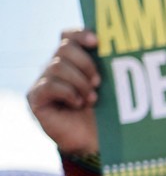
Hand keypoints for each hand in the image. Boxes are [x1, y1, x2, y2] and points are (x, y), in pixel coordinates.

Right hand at [26, 29, 100, 154]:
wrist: (94, 141)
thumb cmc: (104, 114)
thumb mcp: (110, 88)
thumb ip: (107, 68)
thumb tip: (118, 49)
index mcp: (73, 61)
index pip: (69, 36)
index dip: (80, 34)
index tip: (97, 42)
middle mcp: (55, 68)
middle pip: (64, 48)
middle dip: (85, 63)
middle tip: (98, 82)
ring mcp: (44, 82)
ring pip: (57, 66)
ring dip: (79, 82)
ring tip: (92, 99)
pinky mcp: (36, 98)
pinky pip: (49, 85)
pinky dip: (67, 93)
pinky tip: (78, 103)